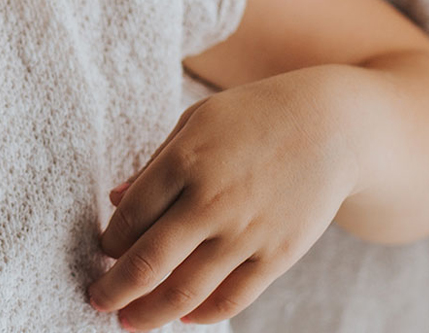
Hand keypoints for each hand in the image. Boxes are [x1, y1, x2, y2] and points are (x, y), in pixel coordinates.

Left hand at [87, 68, 359, 328]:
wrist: (332, 126)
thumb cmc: (253, 117)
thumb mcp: (196, 122)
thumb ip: (155, 164)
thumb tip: (114, 200)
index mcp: (185, 161)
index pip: (130, 217)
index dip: (109, 242)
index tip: (102, 251)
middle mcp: (211, 201)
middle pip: (148, 262)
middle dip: (114, 290)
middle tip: (96, 301)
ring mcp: (246, 232)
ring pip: (186, 291)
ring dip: (150, 312)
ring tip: (130, 322)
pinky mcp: (278, 254)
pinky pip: (233, 297)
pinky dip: (202, 314)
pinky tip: (183, 317)